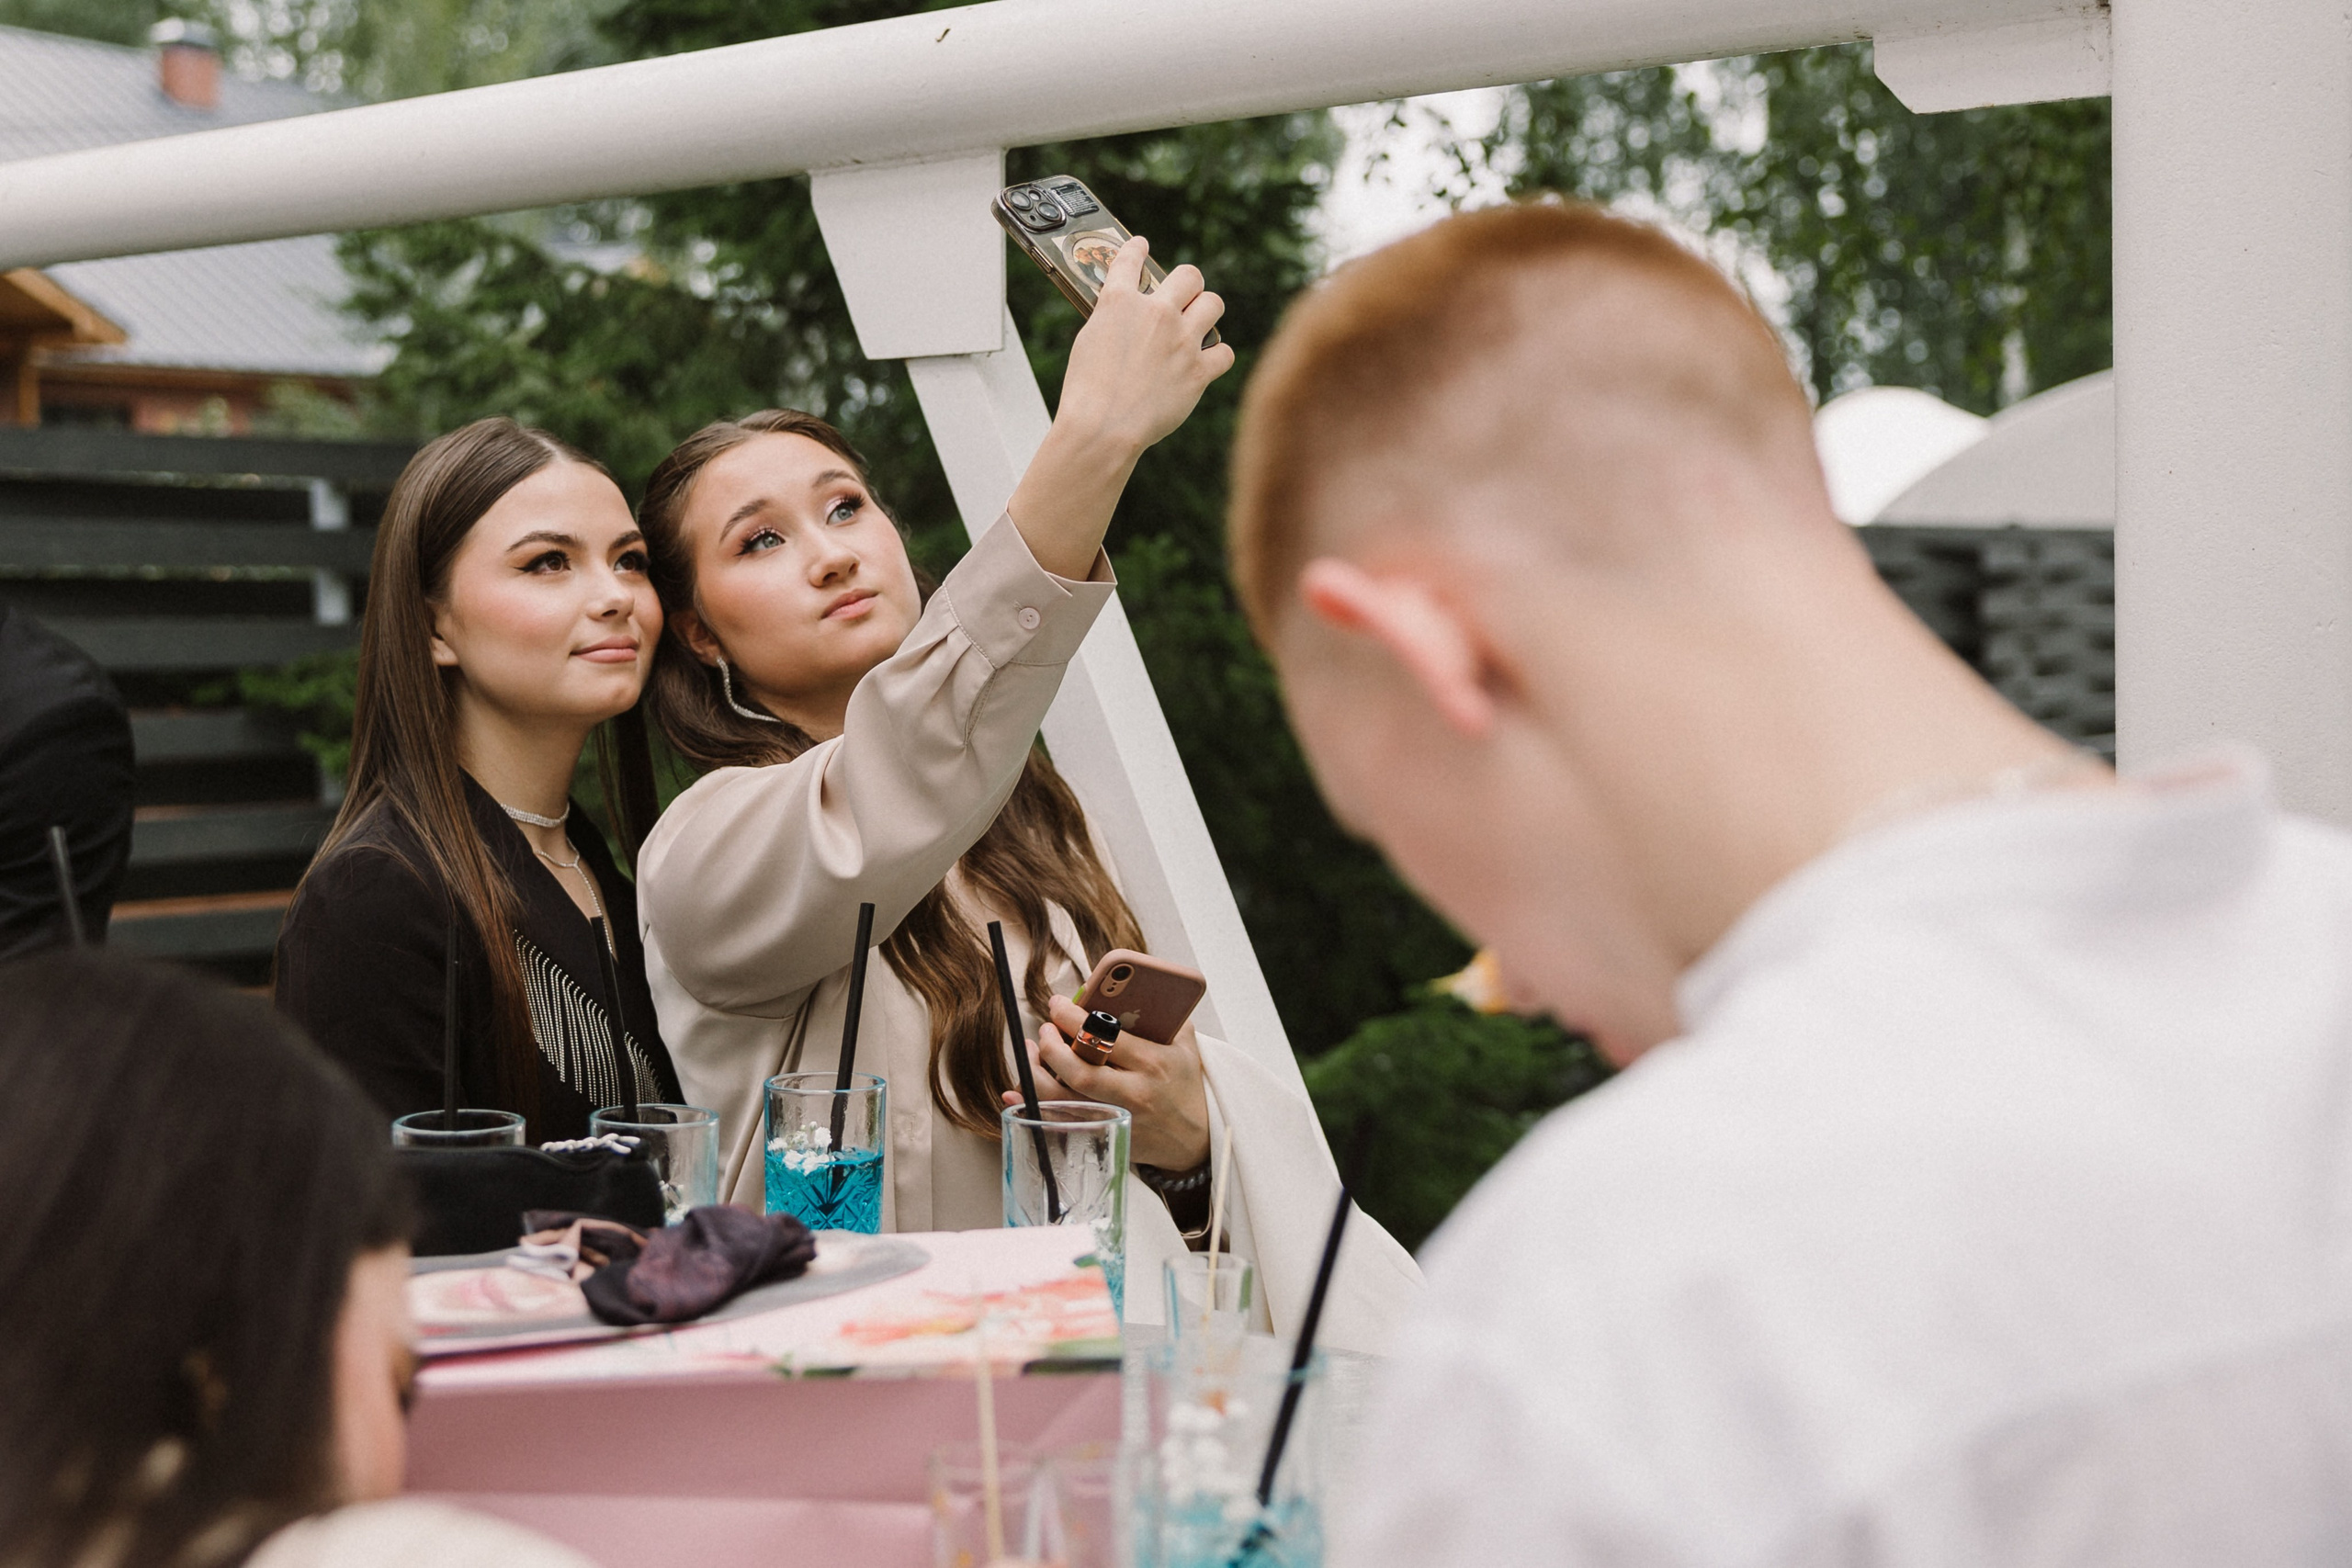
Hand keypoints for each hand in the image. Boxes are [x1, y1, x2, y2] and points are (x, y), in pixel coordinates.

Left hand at [1001, 995, 1211, 1169]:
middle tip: (1044, 1030)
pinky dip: (1033, 1107)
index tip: (1057, 1004)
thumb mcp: (1184, 1042)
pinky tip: (1017, 1092)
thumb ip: (1160, 1013)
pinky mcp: (1103, 1135)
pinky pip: (1059, 1121)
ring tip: (1032, 1052)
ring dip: (1035, 1074)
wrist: (1196, 1138)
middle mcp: (1134, 1093)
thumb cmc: (1184, 1082)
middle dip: (1052, 1047)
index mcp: (1154, 1063)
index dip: (1072, 1017)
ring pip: (1062, 1100)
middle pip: (1079, 1071)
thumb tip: (1120, 986)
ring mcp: (1116, 1118)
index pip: (1105, 1037)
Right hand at [1005, 237, 1232, 579]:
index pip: (1130, 257)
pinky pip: (1225, 352)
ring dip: (1207, 311)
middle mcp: (1156, 313)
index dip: (1137, 249)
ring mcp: (1182, 341)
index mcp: (1120, 302)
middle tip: (1185, 296)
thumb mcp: (1089, 343)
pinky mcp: (1199, 371)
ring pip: (1214, 304)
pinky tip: (1208, 361)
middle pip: (1190, 275)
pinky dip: (1217, 356)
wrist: (1103, 427)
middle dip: (1188, 284)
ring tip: (1199, 324)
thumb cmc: (1087, 392)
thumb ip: (1113, 322)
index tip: (1141, 246)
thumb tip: (1129, 318)